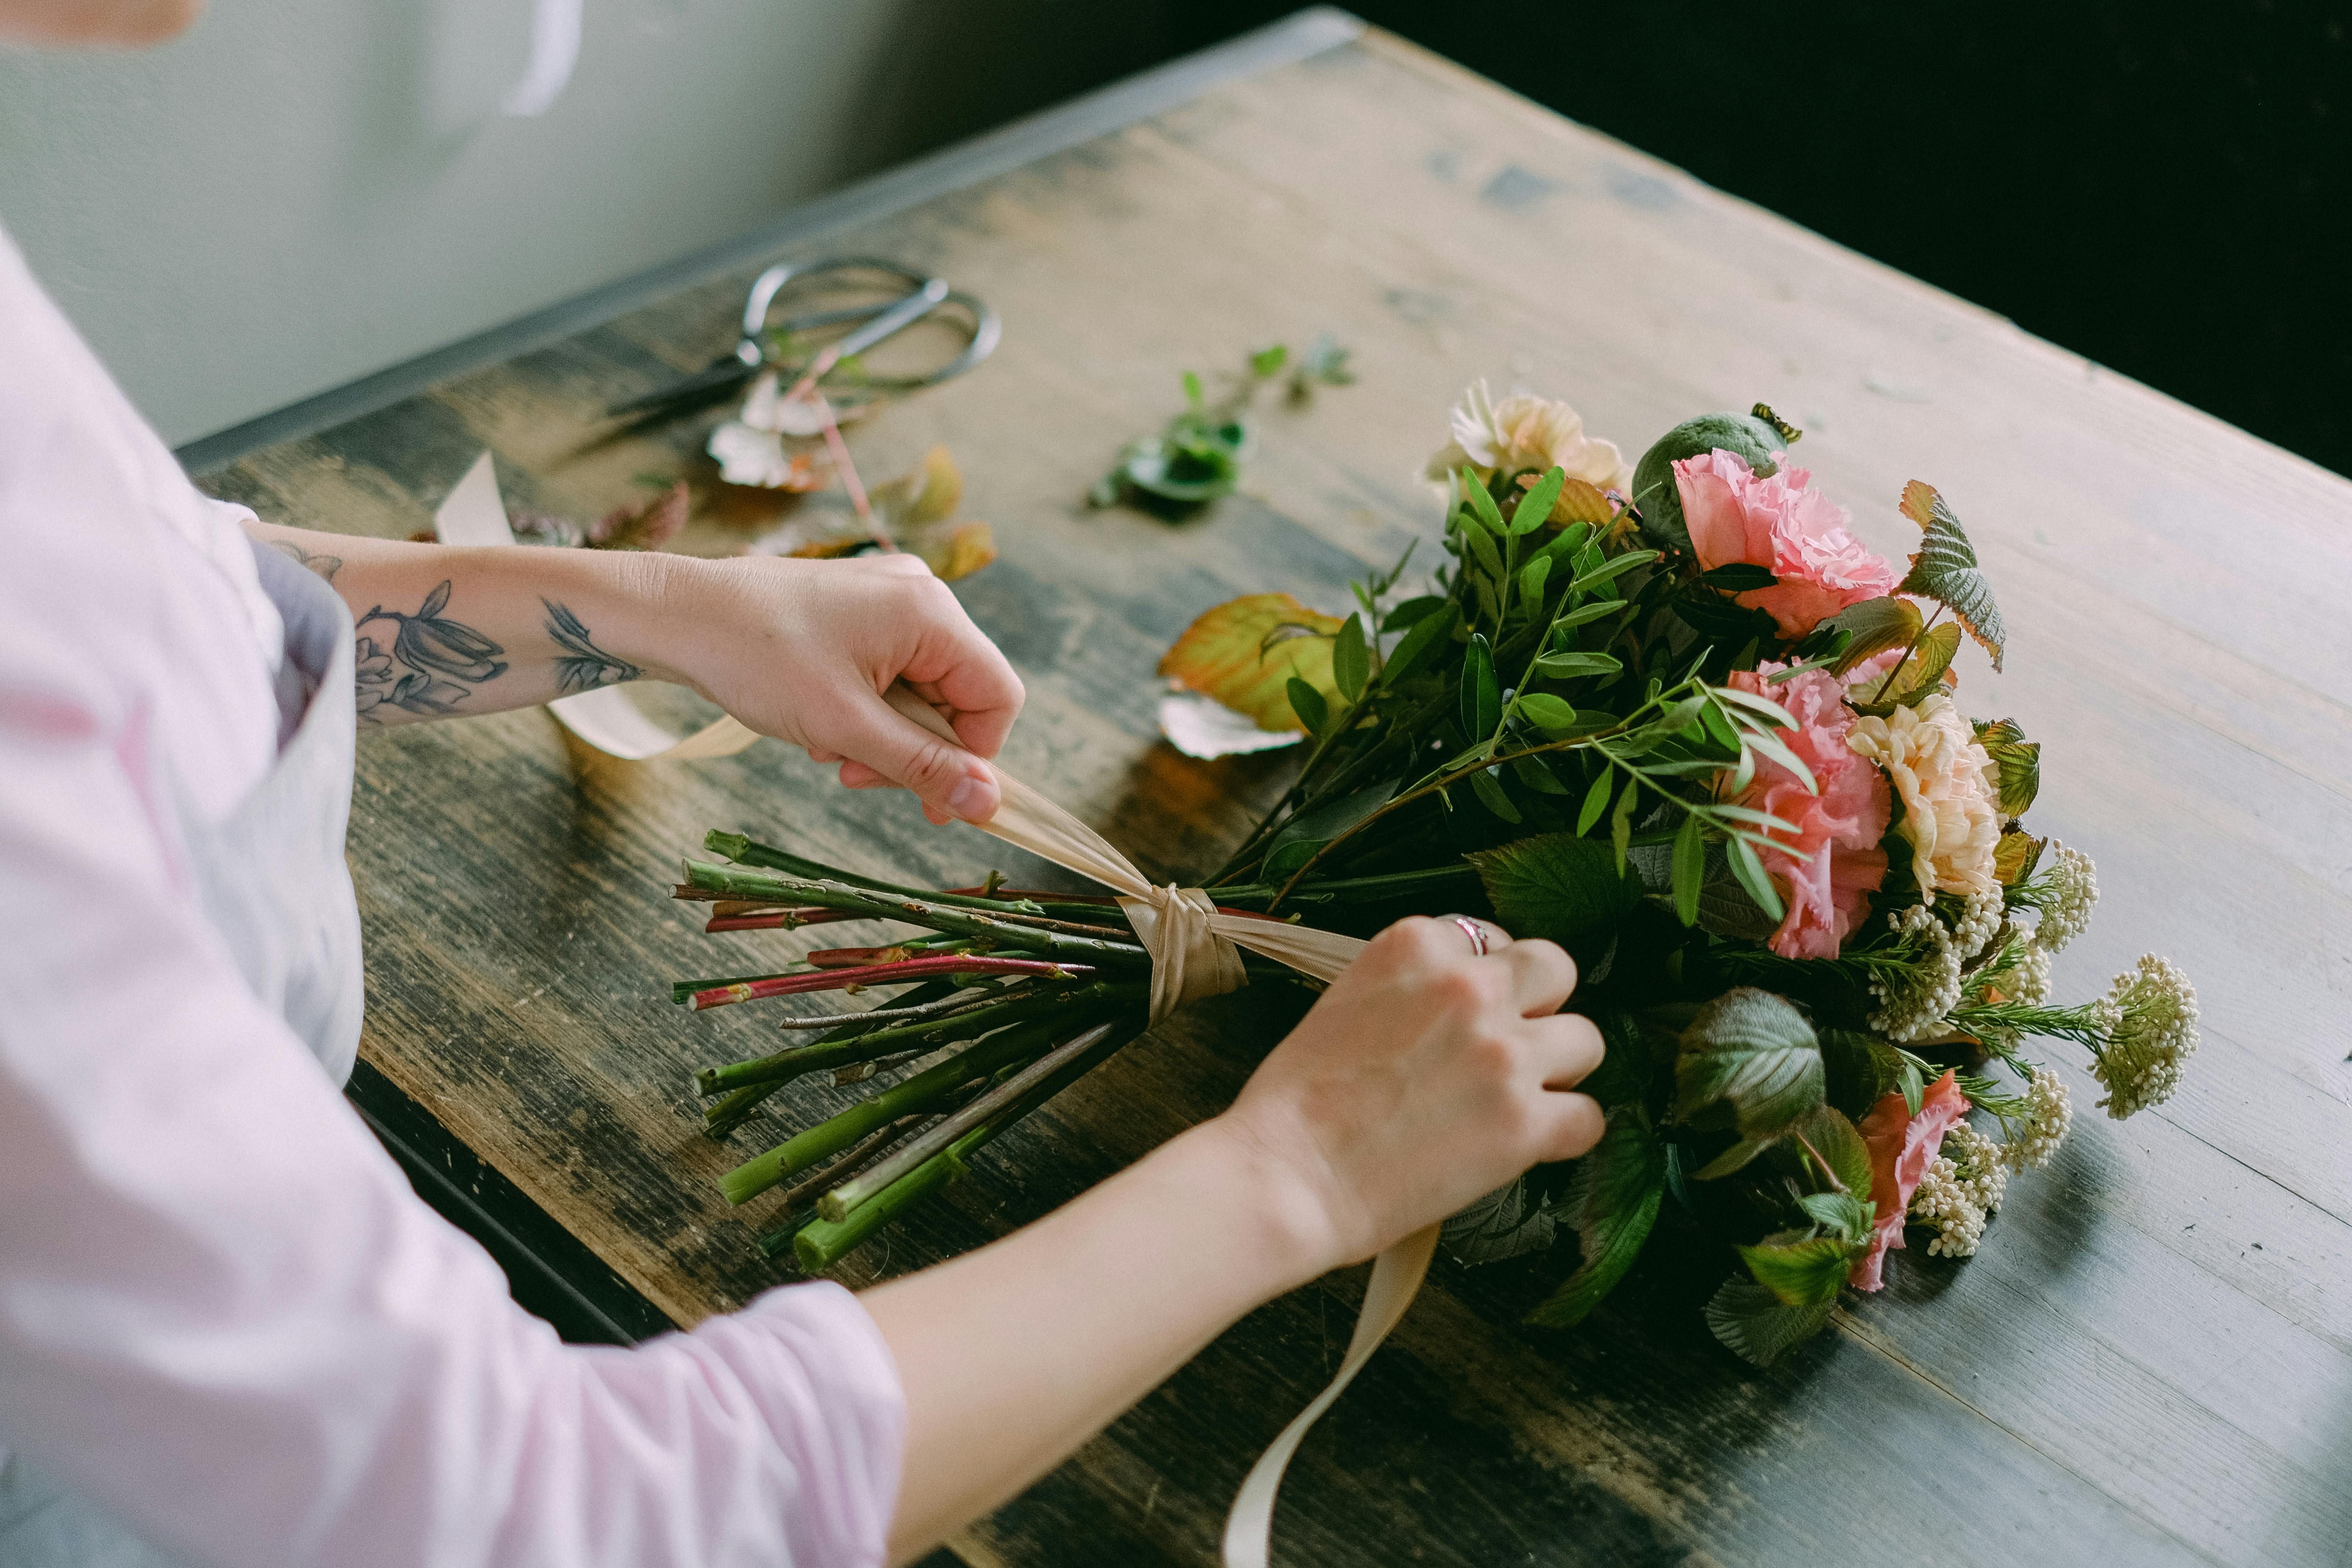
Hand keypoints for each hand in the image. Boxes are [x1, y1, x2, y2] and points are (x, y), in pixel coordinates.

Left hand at [651, 553, 1022, 823]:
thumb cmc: (756, 658)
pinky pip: (890, 672)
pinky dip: (864, 709)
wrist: (678, 614)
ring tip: (829, 747)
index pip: (997, 697)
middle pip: (958, 696)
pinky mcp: (860, 607)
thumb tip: (988, 805)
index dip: (972, 757)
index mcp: (930, 611)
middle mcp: (920, 594)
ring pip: (921, 691)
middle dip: (913, 748)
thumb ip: (922, 766)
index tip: (929, 799)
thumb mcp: (846, 726)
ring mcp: (888, 597)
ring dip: (883, 734)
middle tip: (857, 775)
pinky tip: (821, 722)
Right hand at [1209, 914, 1606, 1275]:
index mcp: (1415, 947)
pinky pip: (1589, 1116)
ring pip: (1586, 1039)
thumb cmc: (1297, 1103)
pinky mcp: (1524, 1123)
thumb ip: (1411, 990)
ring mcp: (1503, 1053)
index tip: (1468, 1015)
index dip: (1486, 981)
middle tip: (1507, 1049)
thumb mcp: (1346, 1003)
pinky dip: (1566, 1134)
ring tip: (1516, 1101)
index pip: (1489, 938)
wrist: (1286, 1175)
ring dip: (1559, 1071)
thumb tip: (1457, 1008)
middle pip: (1553, 970)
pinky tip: (1528, 1145)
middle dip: (1538, 1008)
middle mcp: (1469, 987)